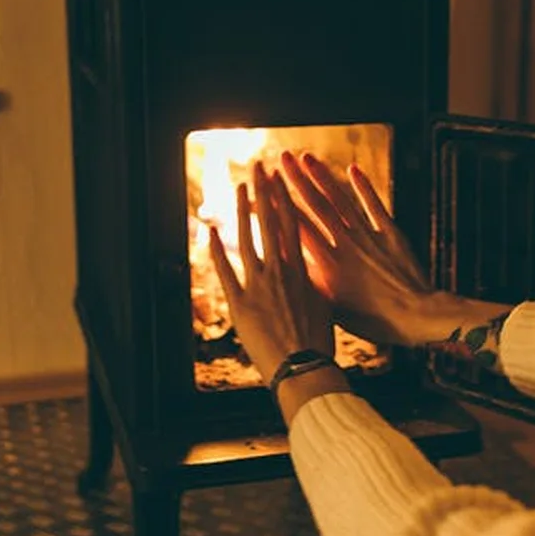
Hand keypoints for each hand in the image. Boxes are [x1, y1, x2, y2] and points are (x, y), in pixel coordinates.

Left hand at [209, 162, 334, 376]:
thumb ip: (315, 284)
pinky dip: (216, 249)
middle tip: (258, 167)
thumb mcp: (326, 306)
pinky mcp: (240, 304)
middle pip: (271, 222)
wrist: (304, 368)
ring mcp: (258, 286)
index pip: (293, 225)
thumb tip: (313, 272)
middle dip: (264, 192)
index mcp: (303, 271)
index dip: (285, 199)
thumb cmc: (319, 343)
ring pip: (247, 239)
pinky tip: (209, 230)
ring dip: (241, 211)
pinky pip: (225, 270)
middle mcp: (280, 272)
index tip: (281, 178)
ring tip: (238, 188)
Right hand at [280, 151, 442, 346]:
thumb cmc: (373, 321)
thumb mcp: (334, 308)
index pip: (296, 227)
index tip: (263, 187)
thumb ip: (313, 284)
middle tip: (279, 158)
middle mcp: (345, 244)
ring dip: (323, 176)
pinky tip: (353, 168)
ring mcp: (369, 236)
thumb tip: (291, 267)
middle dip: (295, 180)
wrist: (416, 317)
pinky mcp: (391, 233)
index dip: (278, 206)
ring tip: (306, 156)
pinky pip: (374, 205)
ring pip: (341, 200)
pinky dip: (363, 186)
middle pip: (316, 205)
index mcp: (328, 264)